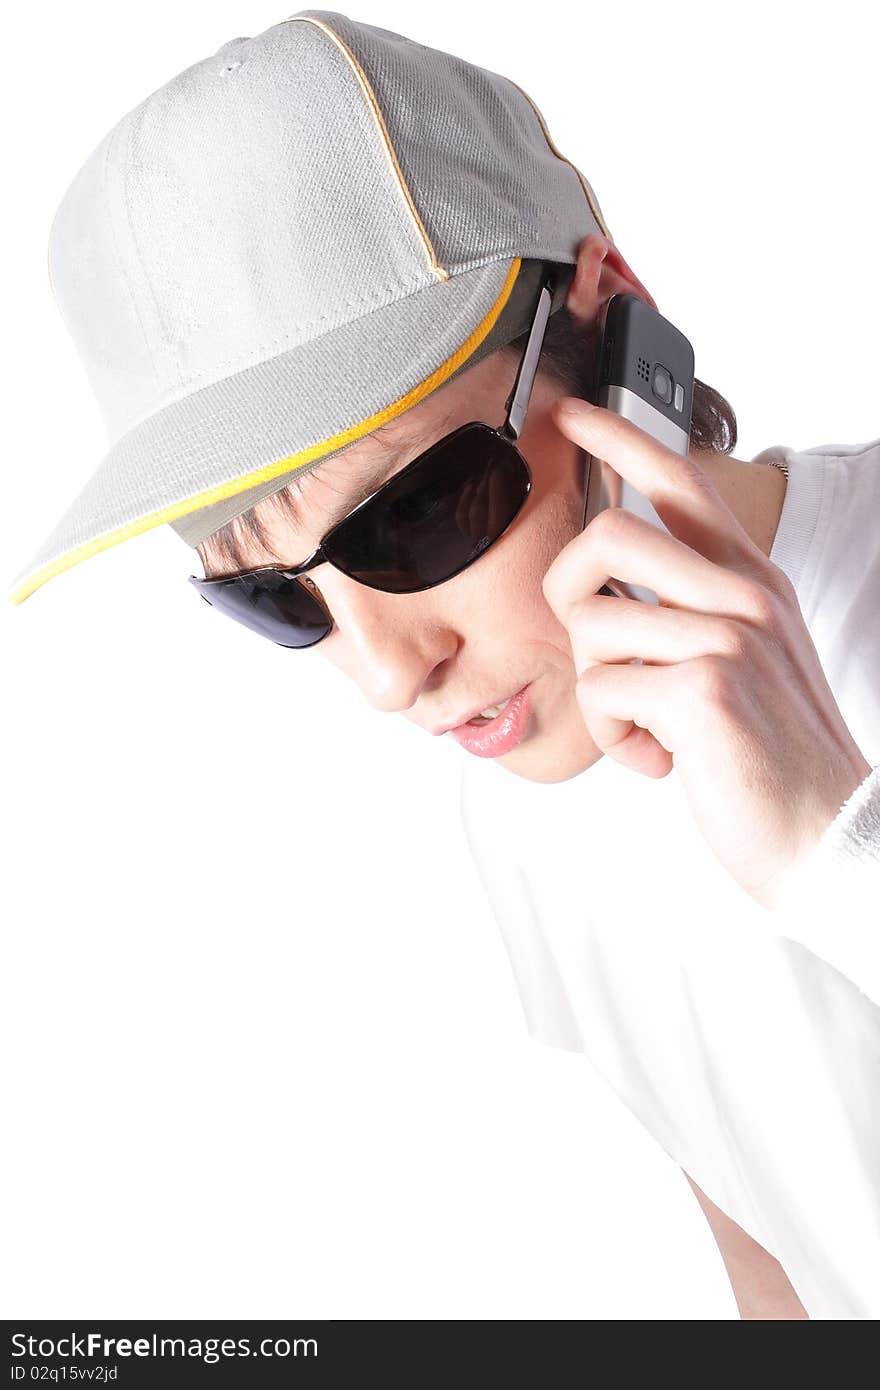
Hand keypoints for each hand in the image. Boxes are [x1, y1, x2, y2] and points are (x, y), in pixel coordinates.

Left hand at [542, 397, 871, 908]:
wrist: (828, 832)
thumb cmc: (772, 755)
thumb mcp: (744, 662)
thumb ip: (689, 618)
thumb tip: (606, 603)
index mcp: (751, 581)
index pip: (682, 484)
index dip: (622, 439)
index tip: (574, 415)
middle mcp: (743, 595)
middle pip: (606, 538)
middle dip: (569, 596)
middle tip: (597, 653)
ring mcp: (727, 637)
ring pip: (592, 628)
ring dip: (600, 696)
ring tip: (646, 730)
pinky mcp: (704, 689)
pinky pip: (600, 692)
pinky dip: (614, 739)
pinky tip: (660, 761)